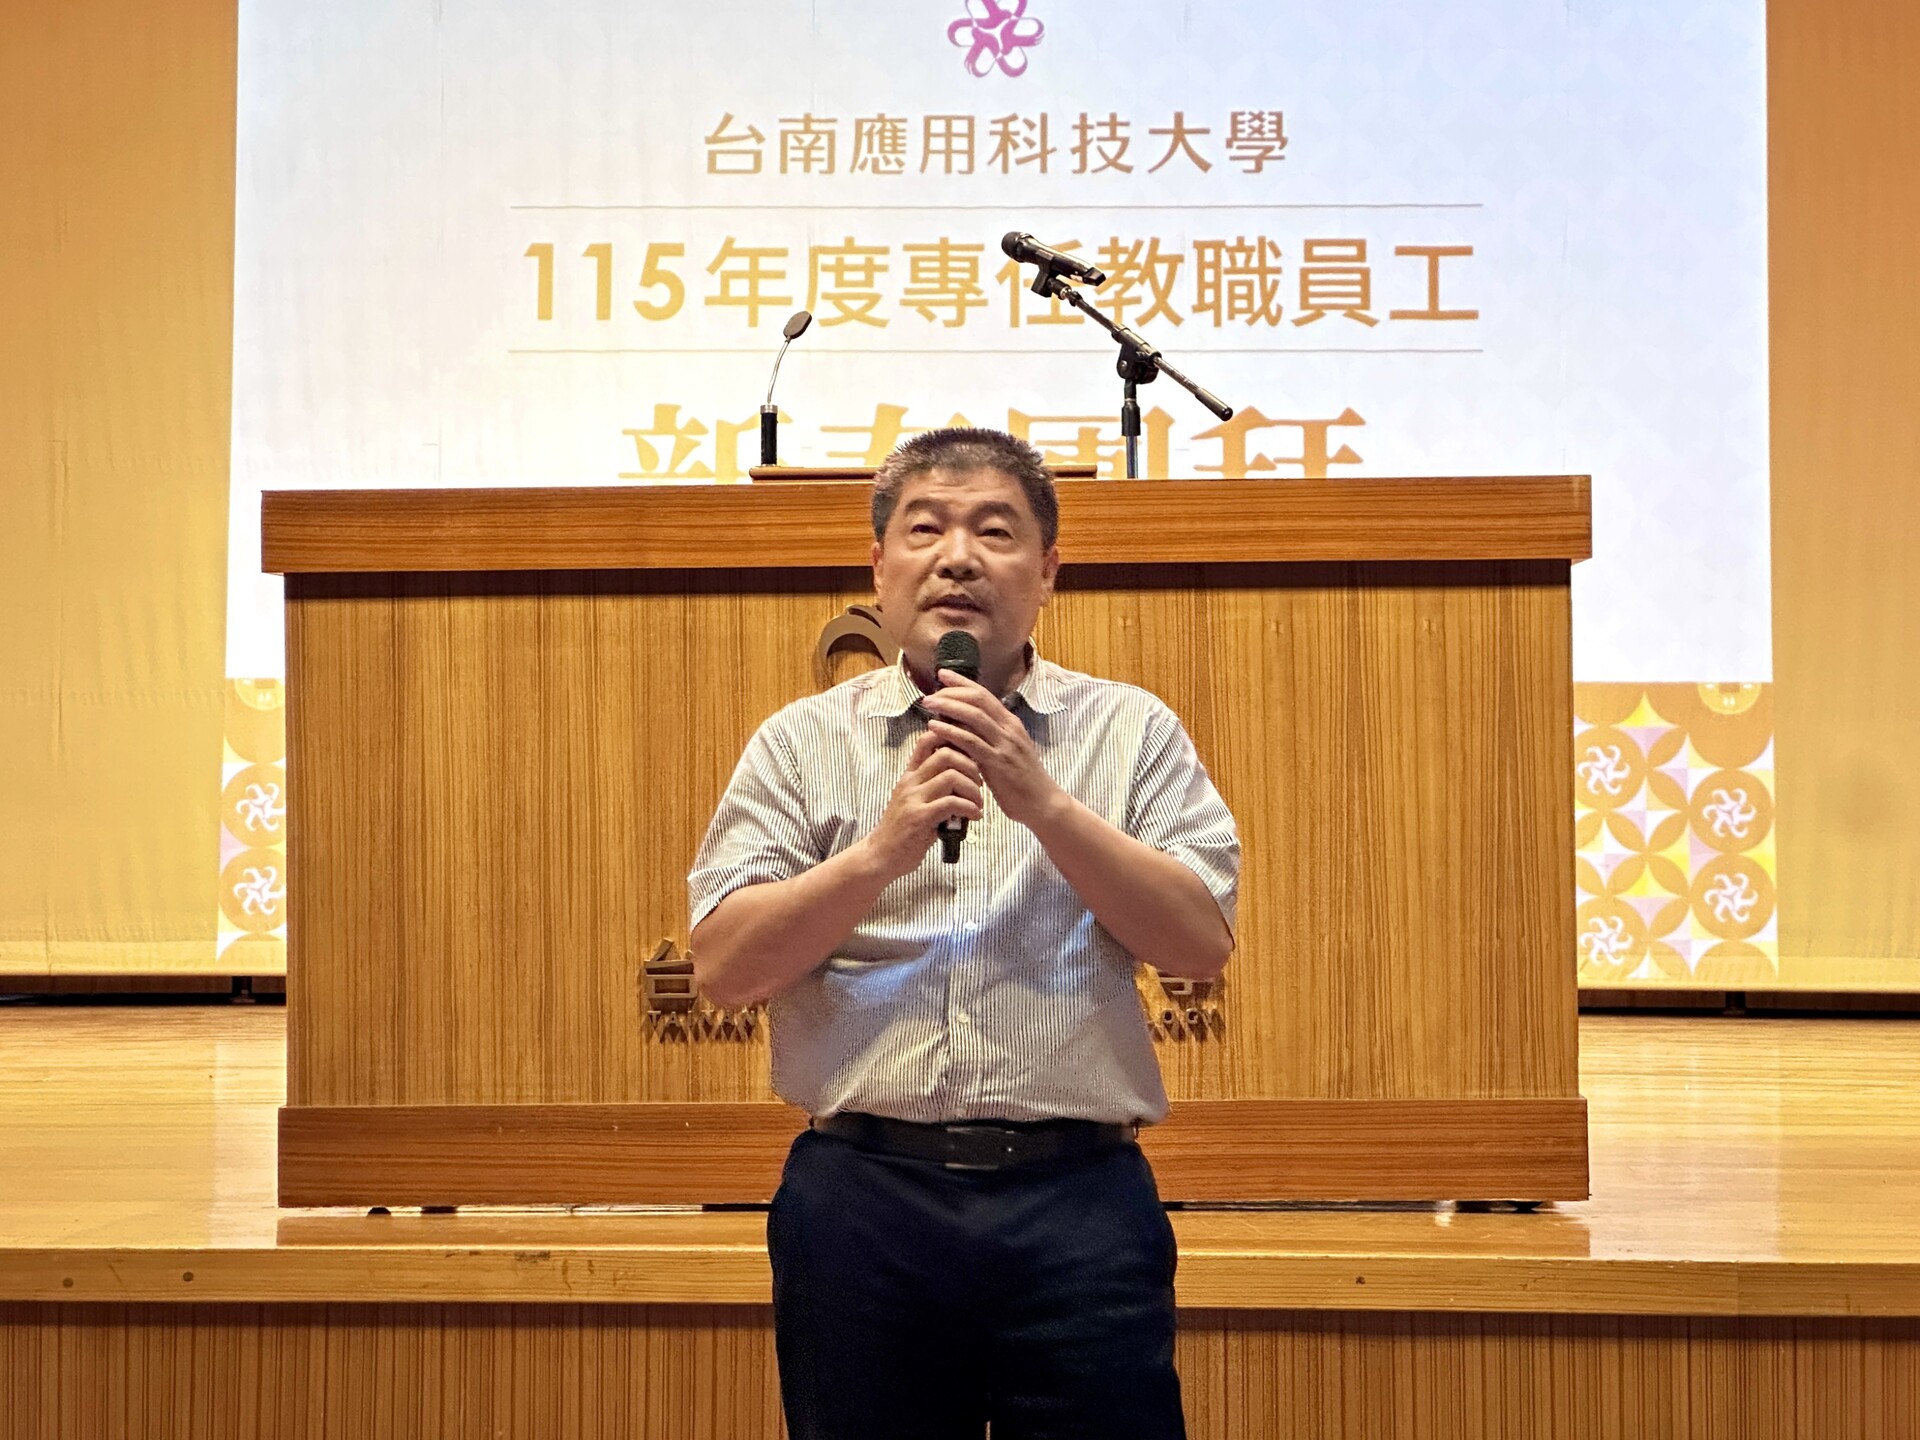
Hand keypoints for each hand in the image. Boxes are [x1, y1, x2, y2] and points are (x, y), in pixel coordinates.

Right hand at [862, 728, 984, 880]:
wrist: (881, 856)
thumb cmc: (903, 830)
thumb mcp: (914, 800)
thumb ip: (933, 786)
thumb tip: (963, 774)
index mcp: (910, 775)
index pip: (928, 739)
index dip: (953, 738)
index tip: (970, 754)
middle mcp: (910, 782)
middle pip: (946, 753)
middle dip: (971, 766)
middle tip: (979, 783)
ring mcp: (913, 799)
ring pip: (951, 776)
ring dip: (973, 789)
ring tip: (978, 803)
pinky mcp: (919, 818)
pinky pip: (951, 803)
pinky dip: (970, 808)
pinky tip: (975, 816)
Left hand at [919, 672, 1062, 827]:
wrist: (1043, 804)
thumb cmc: (1022, 780)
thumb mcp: (1008, 750)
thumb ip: (991, 736)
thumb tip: (965, 723)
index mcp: (1011, 724)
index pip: (985, 694)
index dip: (962, 682)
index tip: (942, 674)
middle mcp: (1010, 729)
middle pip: (979, 700)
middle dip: (952, 691)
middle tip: (931, 692)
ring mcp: (1005, 745)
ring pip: (974, 716)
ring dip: (949, 706)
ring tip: (929, 703)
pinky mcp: (998, 763)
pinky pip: (971, 742)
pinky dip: (951, 731)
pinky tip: (935, 727)